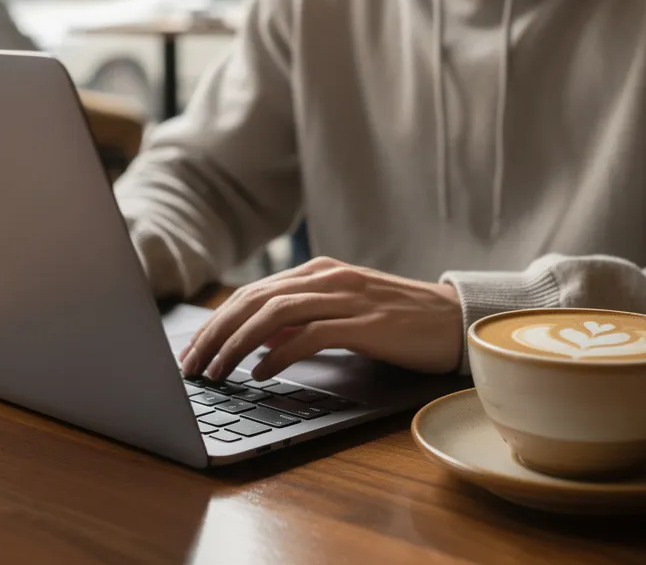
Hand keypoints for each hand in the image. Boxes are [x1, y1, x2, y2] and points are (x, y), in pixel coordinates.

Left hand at [179, 257, 462, 381]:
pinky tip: (260, 373)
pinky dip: (279, 355)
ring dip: (237, 345)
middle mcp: (328, 278)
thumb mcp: (343, 314)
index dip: (217, 321)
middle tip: (192, 365)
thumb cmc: (398, 322)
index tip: (194, 349)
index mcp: (319, 272)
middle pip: (254, 300)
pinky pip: (309, 335)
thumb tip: (257, 341)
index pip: (253, 292)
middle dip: (216, 334)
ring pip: (274, 314)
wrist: (454, 321)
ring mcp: (346, 297)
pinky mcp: (364, 322)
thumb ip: (302, 321)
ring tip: (217, 371)